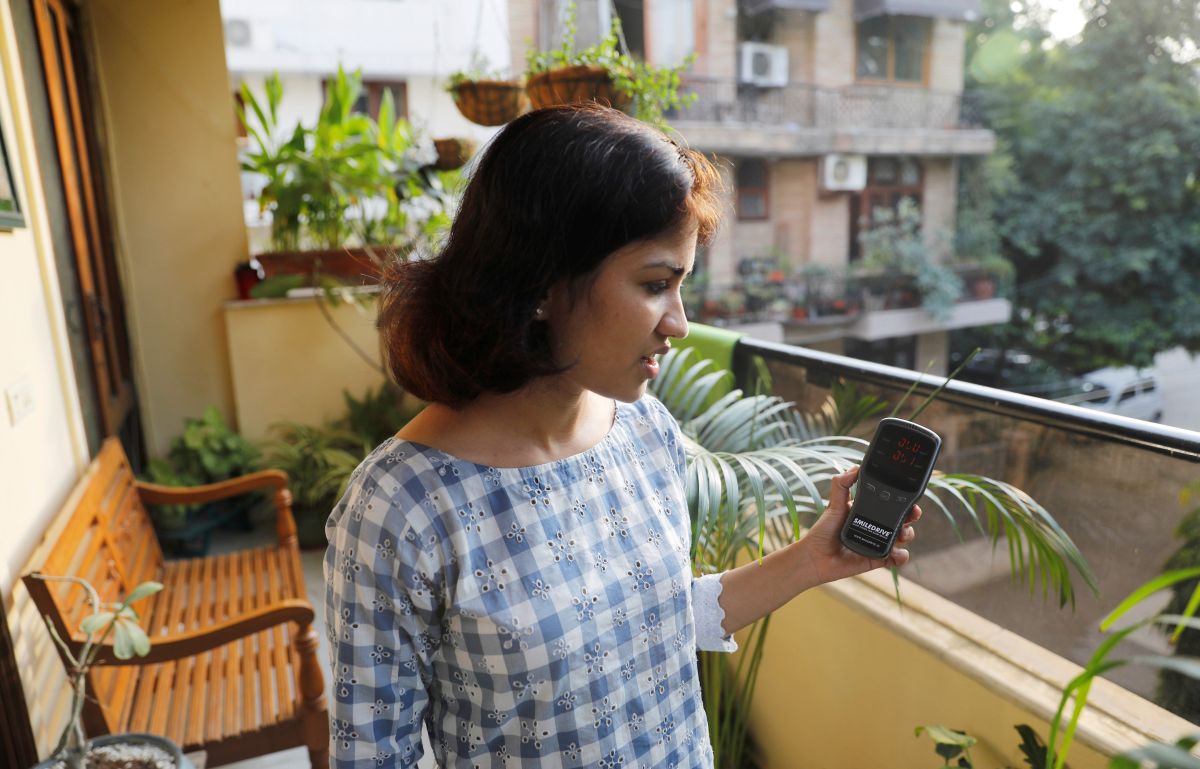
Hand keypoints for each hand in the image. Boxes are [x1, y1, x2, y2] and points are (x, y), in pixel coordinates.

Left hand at [797, 466, 921, 585]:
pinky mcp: (877, 559)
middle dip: (911, 517)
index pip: (889, 503)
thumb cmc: (822, 532)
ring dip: (908, 534)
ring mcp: (877, 542)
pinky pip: (896, 558)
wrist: (815, 558)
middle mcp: (875, 526)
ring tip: (902, 535)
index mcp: (867, 512)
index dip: (902, 501)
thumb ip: (842, 485)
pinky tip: (897, 553)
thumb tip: (855, 468)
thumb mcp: (833, 505)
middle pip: (901, 519)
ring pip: (902, 538)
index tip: (909, 498)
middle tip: (912, 515)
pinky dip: (901, 556)